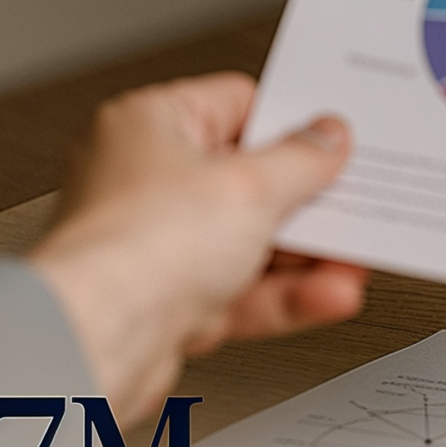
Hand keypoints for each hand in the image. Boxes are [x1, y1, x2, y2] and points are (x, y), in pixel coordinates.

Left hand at [28, 74, 367, 421]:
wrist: (94, 342)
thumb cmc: (135, 249)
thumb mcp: (252, 185)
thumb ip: (302, 159)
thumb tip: (326, 140)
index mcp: (146, 125)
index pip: (236, 104)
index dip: (290, 124)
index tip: (332, 141)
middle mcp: (141, 180)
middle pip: (247, 180)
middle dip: (303, 201)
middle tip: (348, 201)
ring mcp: (153, 244)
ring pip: (247, 242)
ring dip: (304, 255)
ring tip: (351, 258)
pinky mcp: (165, 302)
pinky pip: (239, 290)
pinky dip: (285, 294)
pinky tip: (327, 293)